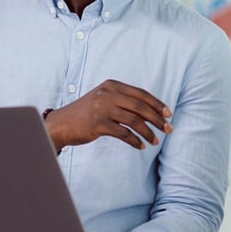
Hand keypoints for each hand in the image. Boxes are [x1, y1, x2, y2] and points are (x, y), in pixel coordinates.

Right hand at [45, 79, 172, 150]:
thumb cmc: (87, 113)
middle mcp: (108, 94)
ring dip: (148, 132)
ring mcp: (102, 108)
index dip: (157, 104)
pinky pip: (123, 133)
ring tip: (155, 141)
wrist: (61, 123)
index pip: (141, 94)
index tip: (169, 115)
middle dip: (157, 119)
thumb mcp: (105, 99)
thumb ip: (124, 101)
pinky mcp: (98, 124)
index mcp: (112, 86)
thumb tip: (153, 112)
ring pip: (134, 121)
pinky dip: (135, 141)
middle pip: (141, 107)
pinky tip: (140, 146)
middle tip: (168, 130)